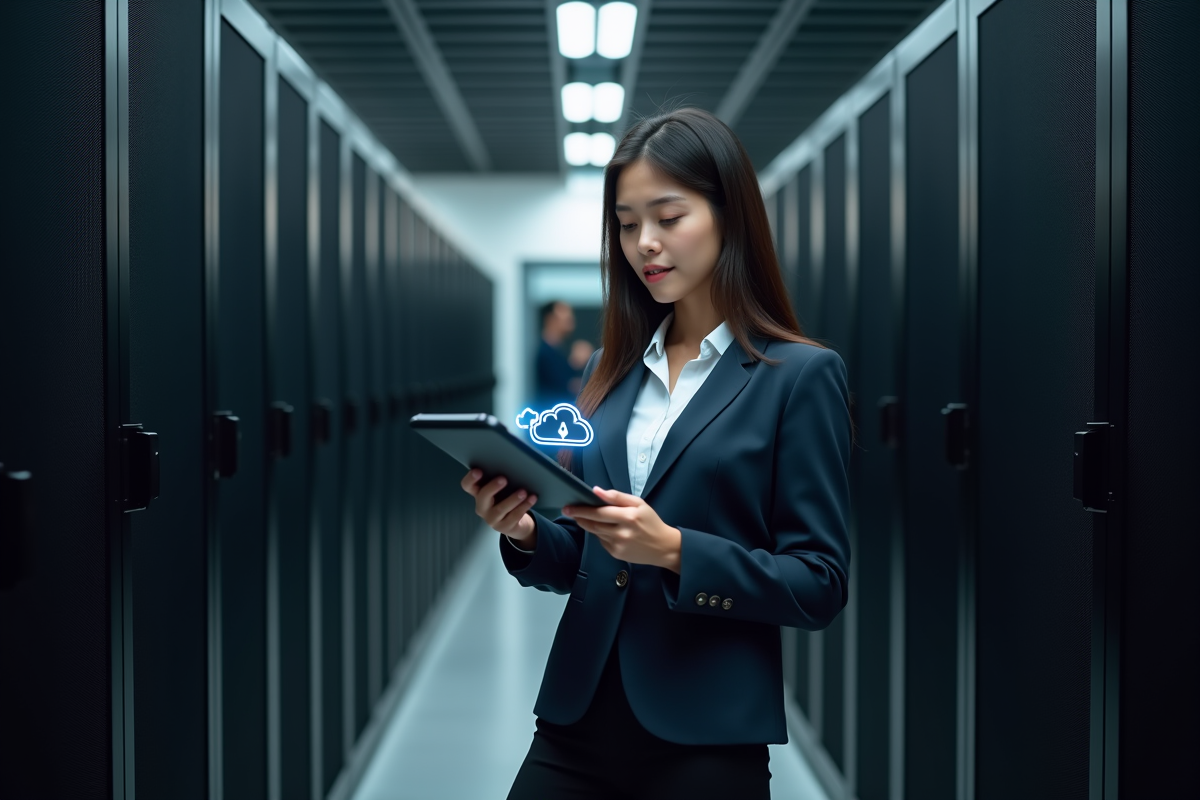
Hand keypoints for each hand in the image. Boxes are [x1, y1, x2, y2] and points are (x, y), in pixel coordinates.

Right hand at [460, 469, 537, 544]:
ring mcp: (492, 519)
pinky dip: (524, 506)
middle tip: (503, 479)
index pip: (467, 486)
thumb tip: (511, 462)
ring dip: (512, 499)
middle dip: (492, 488)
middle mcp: (482, 507)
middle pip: (482, 497)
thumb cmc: (505, 499)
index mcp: (478, 494)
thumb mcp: (501, 489)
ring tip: (523, 491)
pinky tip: (532, 498)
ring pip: (500, 509)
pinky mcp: (504, 527)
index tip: (478, 470)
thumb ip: (500, 478)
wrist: (515, 522)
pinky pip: (514, 516)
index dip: (470, 478)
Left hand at [563, 487, 681, 572]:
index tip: (569, 506)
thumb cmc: (651, 522)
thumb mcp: (639, 504)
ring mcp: (618, 545)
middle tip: (568, 511)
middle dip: (579, 517)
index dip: (582, 509)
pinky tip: (602, 529)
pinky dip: (599, 534)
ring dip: (587, 525)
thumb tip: (597, 491)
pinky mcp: (616, 554)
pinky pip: (602, 541)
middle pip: (594, 524)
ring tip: (582, 518)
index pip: (599, 512)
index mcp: (629, 517)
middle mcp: (622, 532)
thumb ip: (618, 496)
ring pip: (596, 533)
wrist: (663, 547)